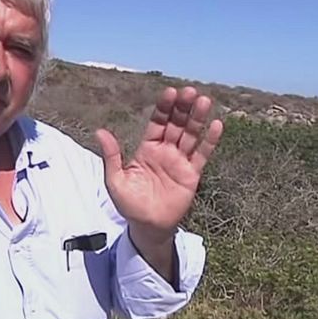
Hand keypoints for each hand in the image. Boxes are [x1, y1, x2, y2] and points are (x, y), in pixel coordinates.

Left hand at [95, 86, 222, 243]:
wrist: (147, 227)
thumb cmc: (130, 204)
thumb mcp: (116, 180)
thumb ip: (112, 156)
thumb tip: (100, 132)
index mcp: (147, 148)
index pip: (157, 122)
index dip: (164, 107)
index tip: (170, 92)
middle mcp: (166, 151)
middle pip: (176, 124)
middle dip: (183, 108)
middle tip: (190, 91)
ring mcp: (180, 161)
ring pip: (191, 135)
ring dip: (197, 118)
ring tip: (204, 101)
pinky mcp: (192, 174)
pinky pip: (202, 155)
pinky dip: (210, 140)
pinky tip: (216, 124)